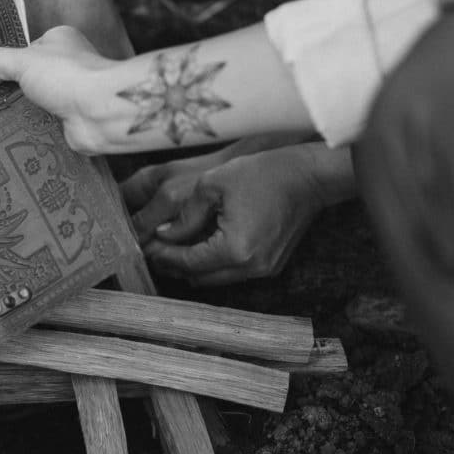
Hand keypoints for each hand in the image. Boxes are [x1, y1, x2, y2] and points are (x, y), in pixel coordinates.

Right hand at [0, 25, 112, 152]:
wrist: (99, 112)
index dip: (9, 62)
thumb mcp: (23, 61)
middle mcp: (68, 65)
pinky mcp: (72, 120)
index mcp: (61, 41)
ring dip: (21, 113)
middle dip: (13, 91)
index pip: (28, 49)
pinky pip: (44, 124)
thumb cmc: (67, 76)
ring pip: (37, 103)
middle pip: (31, 78)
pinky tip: (14, 135)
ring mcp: (71, 94)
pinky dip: (32, 130)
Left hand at [142, 144, 349, 285]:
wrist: (307, 177)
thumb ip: (185, 214)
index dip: (163, 255)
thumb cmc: (262, 173)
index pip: (187, 262)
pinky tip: (202, 245)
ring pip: (215, 280)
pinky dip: (214, 263)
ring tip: (174, 247)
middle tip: (154, 248)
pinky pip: (232, 273)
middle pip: (199, 279)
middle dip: (174, 264)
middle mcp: (250, 268)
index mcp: (235, 249)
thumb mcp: (213, 185)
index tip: (145, 245)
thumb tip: (163, 234)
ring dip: (194, 266)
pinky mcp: (271, 266)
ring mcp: (263, 270)